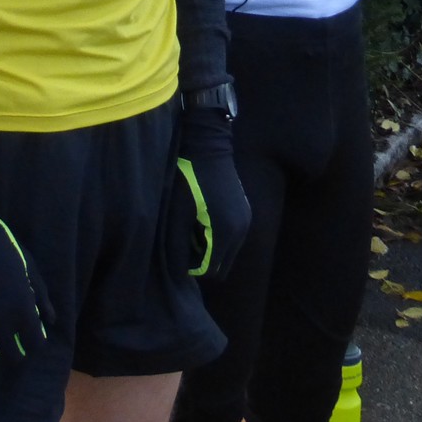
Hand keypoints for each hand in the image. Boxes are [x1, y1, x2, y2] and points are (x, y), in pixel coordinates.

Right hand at [0, 200, 51, 361]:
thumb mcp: (29, 267)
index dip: (34, 343)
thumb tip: (50, 321)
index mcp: (23, 309)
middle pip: (12, 358)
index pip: (36, 345)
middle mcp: (1, 323)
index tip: (30, 338)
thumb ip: (42, 296)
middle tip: (10, 342)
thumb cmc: (0, 245)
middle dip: (14, 352)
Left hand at [174, 107, 249, 282]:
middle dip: (202, 261)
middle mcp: (241, 231)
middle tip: (183, 241)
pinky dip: (216, 238)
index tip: (177, 251)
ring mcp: (246, 221)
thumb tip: (177, 275)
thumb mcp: (176, 213)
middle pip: (221, 266)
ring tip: (190, 228)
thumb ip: (176, 246)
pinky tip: (200, 219)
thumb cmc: (187, 178)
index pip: (211, 271)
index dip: (191, 268)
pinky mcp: (245, 213)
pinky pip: (231, 239)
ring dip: (209, 250)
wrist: (207, 146)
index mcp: (225, 233)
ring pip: (227, 254)